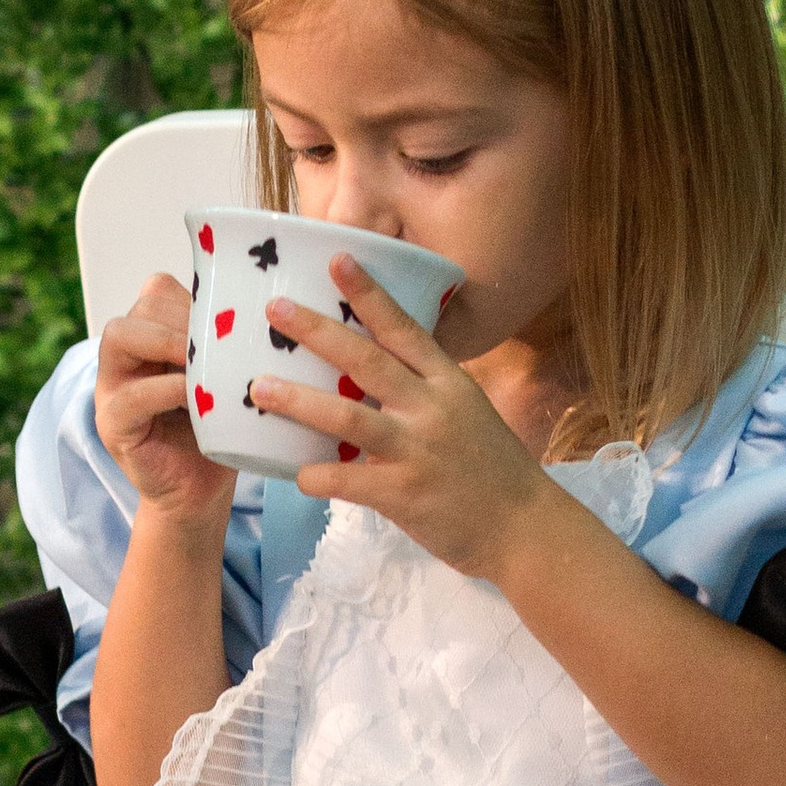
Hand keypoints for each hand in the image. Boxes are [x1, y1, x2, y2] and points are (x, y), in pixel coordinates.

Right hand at [95, 271, 232, 529]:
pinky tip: (196, 395)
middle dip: (182, 318)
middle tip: (222, 341)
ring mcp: (111, 390)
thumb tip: (274, 308)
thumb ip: (229, 345)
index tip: (234, 319)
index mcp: (151, 338)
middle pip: (139, 309)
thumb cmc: (221, 429)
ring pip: (120, 336)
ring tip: (204, 360)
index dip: (194, 297)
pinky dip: (166, 389)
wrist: (202, 492)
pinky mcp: (113, 425)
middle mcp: (124, 358)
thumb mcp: (226, 378)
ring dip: (168, 342)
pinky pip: (131, 396)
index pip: (158, 292)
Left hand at [259, 255, 558, 581]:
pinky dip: (318, 476)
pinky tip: (296, 474)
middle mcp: (432, 408)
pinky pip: (350, 480)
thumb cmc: (491, 468)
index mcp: (448, 383)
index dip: (368, 293)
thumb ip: (423, 390)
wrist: (523, 527)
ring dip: (300, 401)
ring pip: (349, 417)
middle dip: (317, 332)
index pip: (404, 328)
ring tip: (261, 389)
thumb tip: (369, 370)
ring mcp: (417, 450)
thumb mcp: (466, 412)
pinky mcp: (405, 493)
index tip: (337, 259)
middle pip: (367, 361)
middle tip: (275, 310)